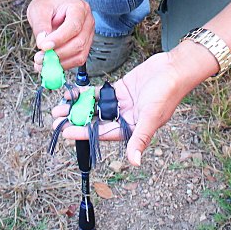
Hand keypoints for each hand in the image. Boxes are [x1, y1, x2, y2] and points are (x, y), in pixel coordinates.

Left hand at [28, 0, 94, 70]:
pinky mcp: (84, 45)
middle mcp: (87, 21)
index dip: (59, 38)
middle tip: (39, 58)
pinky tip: (49, 64)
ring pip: (80, 54)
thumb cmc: (47, 4)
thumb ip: (41, 26)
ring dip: (60, 62)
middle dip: (58, 54)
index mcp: (79, 8)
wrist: (53, 5)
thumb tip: (43, 44)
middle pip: (79, 43)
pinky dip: (63, 65)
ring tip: (42, 63)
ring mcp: (88, 34)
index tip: (43, 46)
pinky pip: (77, 59)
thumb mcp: (39, 9)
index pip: (74, 26)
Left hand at [51, 52, 190, 165]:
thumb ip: (140, 138)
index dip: (83, 133)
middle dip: (76, 120)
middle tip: (55, 120)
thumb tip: (134, 162)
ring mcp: (122, 103)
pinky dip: (87, 93)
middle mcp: (125, 118)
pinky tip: (72, 92)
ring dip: (78, 107)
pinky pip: (100, 93)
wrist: (175, 67)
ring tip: (58, 108)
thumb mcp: (151, 116)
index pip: (103, 134)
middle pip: (95, 121)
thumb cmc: (167, 93)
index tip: (65, 132)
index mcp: (132, 129)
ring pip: (95, 107)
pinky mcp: (121, 89)